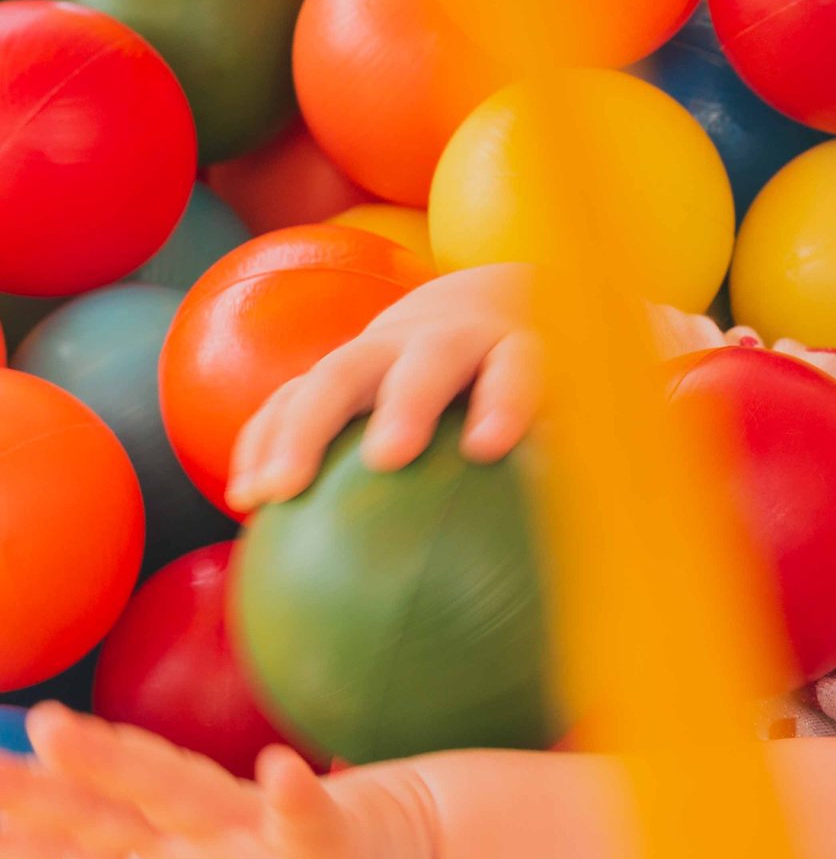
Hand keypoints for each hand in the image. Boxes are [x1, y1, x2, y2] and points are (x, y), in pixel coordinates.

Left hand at [0, 705, 438, 858]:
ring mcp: (262, 826)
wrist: (416, 852)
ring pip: (182, 794)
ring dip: (123, 763)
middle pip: (110, 804)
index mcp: (178, 850)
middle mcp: (207, 826)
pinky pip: (309, 818)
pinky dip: (297, 795)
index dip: (22, 836)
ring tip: (63, 739)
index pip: (83, 846)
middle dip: (42, 786)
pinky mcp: (328, 838)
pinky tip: (282, 770)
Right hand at [225, 262, 544, 512]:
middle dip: (406, 403)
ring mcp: (378, 348)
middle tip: (388, 458)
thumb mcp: (556, 414)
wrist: (466, 318)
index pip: (515, 368)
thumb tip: (566, 539)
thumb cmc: (517, 394)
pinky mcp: (329, 368)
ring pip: (335, 375)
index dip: (505, 401)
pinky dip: (263, 443)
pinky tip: (247, 499)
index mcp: (509, 351)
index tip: (490, 448)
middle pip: (423, 363)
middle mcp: (443, 341)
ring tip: (275, 492)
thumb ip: (565, 463)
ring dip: (302, 429)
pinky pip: (287, 399)